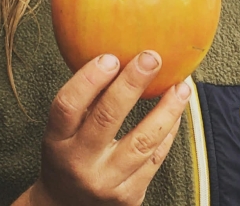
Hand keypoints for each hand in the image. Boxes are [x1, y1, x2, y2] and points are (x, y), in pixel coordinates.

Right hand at [29, 51, 190, 205]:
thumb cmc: (68, 155)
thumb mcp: (62, 131)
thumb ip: (84, 100)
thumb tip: (117, 49)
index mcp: (57, 141)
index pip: (67, 106)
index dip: (88, 80)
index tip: (110, 56)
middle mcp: (79, 163)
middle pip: (106, 118)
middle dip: (132, 84)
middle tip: (151, 57)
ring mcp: (106, 183)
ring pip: (142, 142)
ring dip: (166, 109)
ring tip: (182, 85)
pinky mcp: (130, 197)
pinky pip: (155, 159)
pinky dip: (168, 132)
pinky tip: (177, 111)